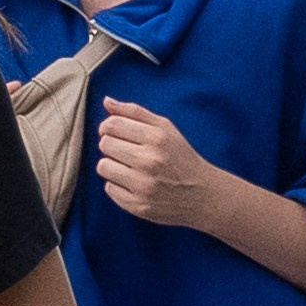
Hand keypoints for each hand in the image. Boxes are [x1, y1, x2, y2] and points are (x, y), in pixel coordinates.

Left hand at [94, 102, 224, 229]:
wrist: (202, 195)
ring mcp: (143, 185)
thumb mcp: (165, 129)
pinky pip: (109, 188)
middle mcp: (149, 161)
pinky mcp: (137, 205)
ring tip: (130, 168)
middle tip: (127, 151)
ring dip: (112, 166)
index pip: (112, 125)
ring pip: (103, 166)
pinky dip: (118, 185)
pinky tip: (135, 184)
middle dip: (112, 145)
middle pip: (105, 144)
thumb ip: (135, 113)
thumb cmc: (181, 157)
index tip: (114, 132)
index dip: (108, 127)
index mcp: (157, 138)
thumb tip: (106, 101)